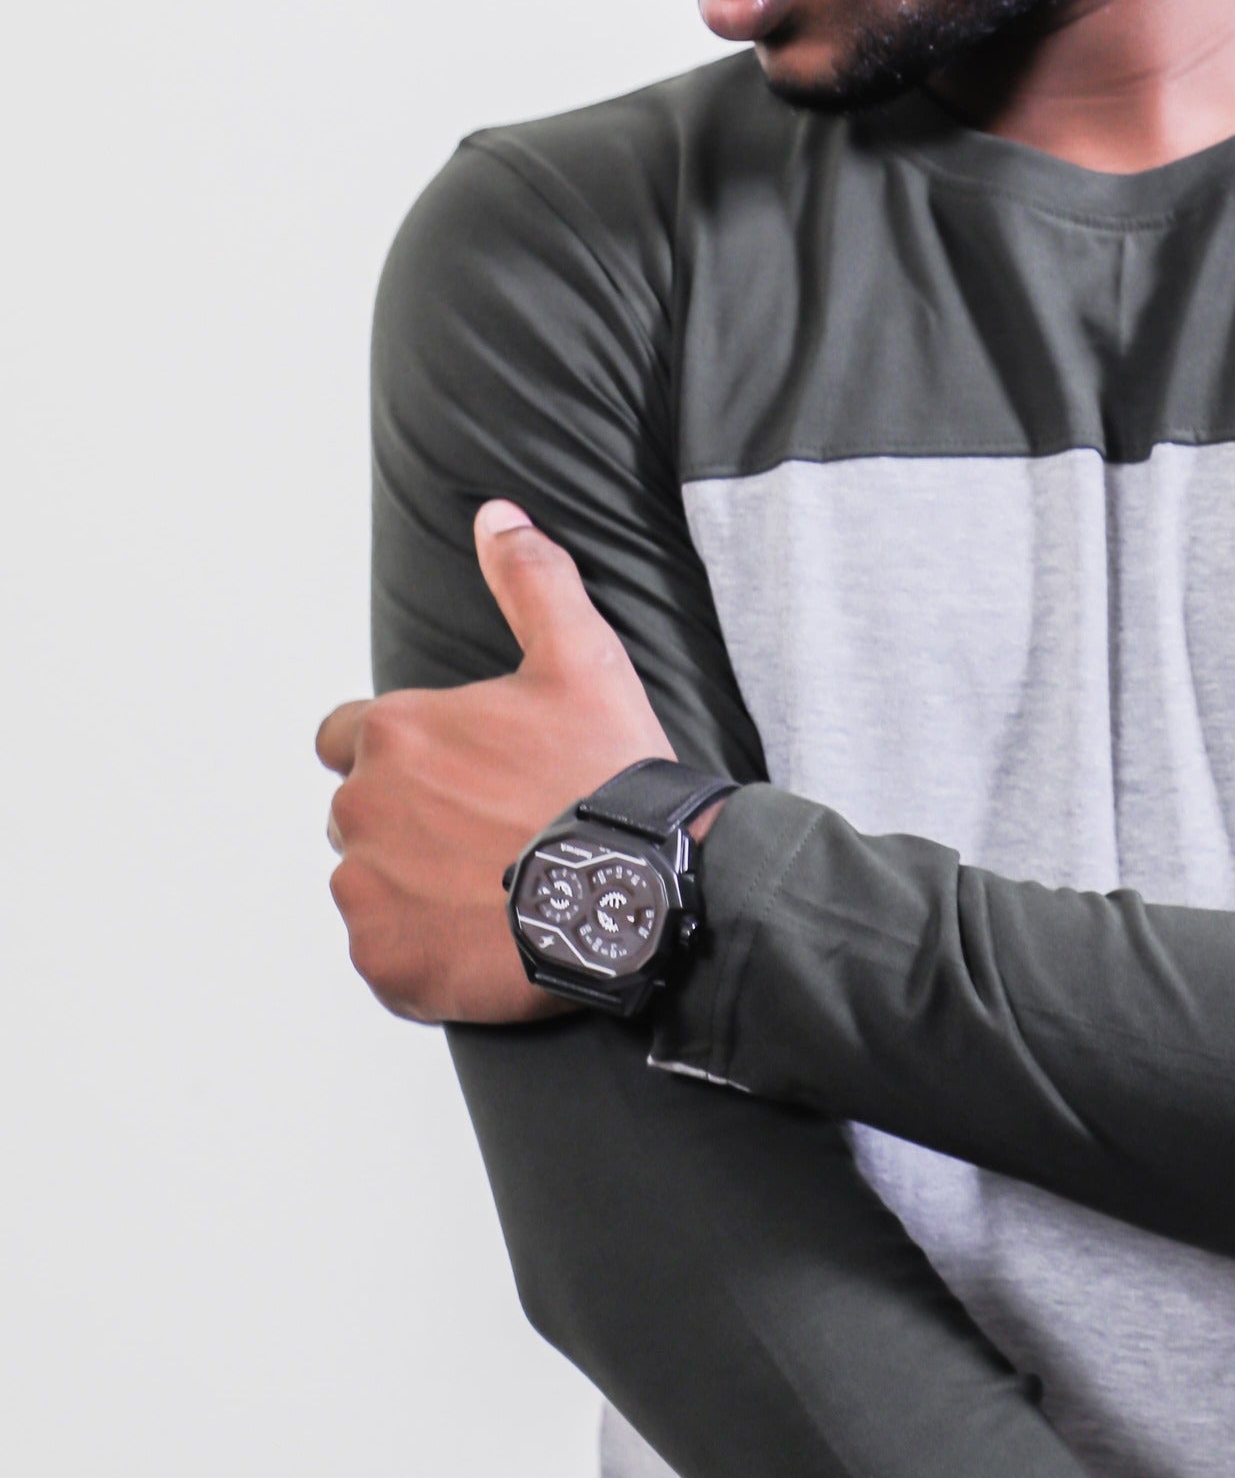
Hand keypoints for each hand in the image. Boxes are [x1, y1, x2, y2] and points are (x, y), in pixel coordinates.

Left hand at [316, 500, 672, 1024]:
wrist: (640, 888)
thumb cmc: (607, 776)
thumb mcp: (580, 658)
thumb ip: (531, 581)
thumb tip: (498, 517)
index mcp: (394, 731)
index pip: (350, 736)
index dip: (407, 754)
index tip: (461, 778)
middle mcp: (361, 807)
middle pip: (362, 813)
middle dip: (410, 822)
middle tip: (489, 838)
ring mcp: (368, 891)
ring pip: (371, 884)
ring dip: (412, 888)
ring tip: (492, 895)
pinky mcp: (384, 961)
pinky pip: (383, 955)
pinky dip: (421, 951)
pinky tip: (483, 941)